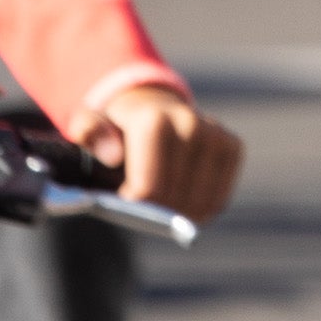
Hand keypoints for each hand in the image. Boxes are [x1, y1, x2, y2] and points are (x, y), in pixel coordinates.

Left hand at [85, 85, 242, 222]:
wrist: (151, 105)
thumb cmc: (114, 126)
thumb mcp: (88, 124)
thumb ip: (88, 133)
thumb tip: (113, 155)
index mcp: (154, 121)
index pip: (148, 188)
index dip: (133, 204)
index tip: (124, 199)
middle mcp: (190, 124)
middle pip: (174, 199)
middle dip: (155, 212)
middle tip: (142, 207)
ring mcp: (215, 135)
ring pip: (201, 203)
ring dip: (180, 215)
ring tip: (163, 210)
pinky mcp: (232, 146)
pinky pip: (219, 197)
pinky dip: (203, 209)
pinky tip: (186, 206)